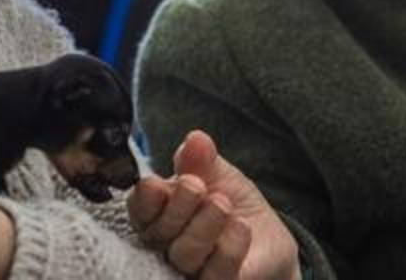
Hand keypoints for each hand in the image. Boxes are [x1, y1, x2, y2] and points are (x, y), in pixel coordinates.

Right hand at [129, 130, 300, 279]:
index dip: (145, 199)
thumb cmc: (231, 202)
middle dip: (178, 206)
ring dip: (204, 225)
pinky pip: (216, 275)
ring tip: (223, 203)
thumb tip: (196, 139)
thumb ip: (202, 159)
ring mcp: (189, 271)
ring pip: (184, 255)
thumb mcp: (218, 173)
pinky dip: (229, 248)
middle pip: (158, 233)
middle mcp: (165, 246)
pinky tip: (241, 227)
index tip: (158, 184)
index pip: (139, 209)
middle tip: (197, 185)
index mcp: (157, 213)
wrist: (267, 238)